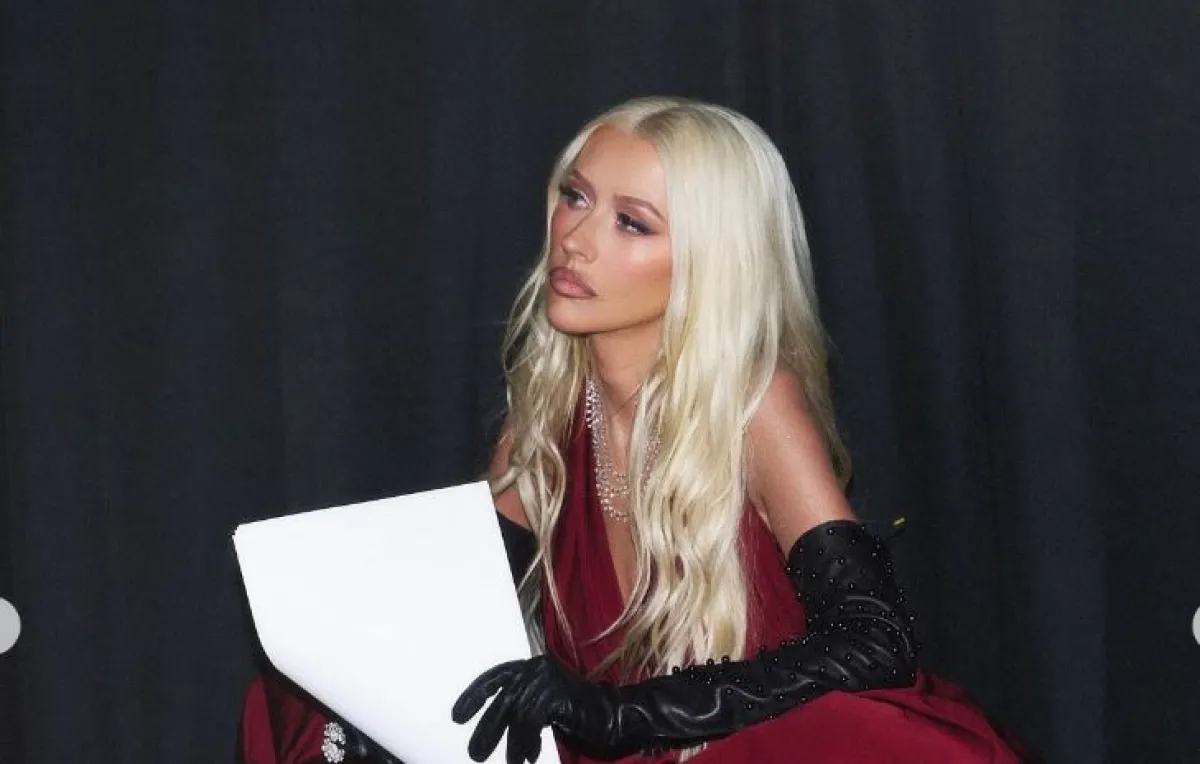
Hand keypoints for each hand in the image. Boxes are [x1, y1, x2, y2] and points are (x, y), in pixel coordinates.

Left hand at [451, 654, 618, 762]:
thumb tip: (493, 727)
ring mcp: (548, 679)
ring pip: (515, 714)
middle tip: (475, 753)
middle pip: (501, 699)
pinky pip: (530, 722)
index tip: (458, 716)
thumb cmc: (582, 717)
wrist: (617, 719)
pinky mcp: (556, 694)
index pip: (495, 677)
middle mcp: (537, 668)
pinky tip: (529, 758)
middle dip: (487, 729)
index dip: (474, 696)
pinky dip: (526, 744)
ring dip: (511, 744)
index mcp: (533, 667)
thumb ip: (522, 710)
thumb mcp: (544, 711)